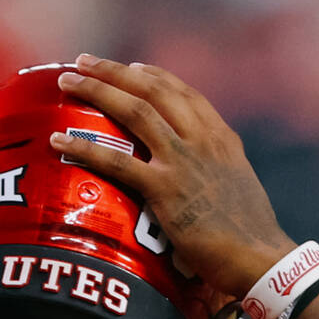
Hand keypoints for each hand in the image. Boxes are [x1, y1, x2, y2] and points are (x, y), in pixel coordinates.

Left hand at [50, 55, 297, 297]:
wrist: (259, 257)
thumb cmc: (250, 232)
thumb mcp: (238, 184)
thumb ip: (215, 167)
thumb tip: (196, 173)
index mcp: (221, 138)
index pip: (183, 93)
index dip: (153, 76)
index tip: (131, 68)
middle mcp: (202, 140)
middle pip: (153, 91)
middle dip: (114, 72)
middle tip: (84, 61)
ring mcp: (183, 161)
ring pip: (134, 111)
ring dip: (96, 91)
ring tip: (66, 81)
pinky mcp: (165, 189)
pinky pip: (115, 161)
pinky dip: (83, 147)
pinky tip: (59, 140)